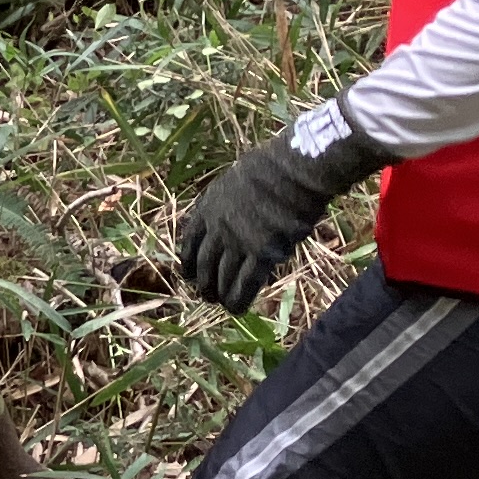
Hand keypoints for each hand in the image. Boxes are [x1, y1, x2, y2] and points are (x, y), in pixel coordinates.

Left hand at [178, 107, 386, 311]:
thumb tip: (235, 219)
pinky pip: (247, 282)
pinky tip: (237, 310)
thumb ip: (229, 204)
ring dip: (220, 293)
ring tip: (221, 304)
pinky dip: (240, 298)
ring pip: (223, 276)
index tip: (186, 274)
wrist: (292, 170)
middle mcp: (218, 228)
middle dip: (203, 283)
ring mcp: (238, 242)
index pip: (190, 241)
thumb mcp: (235, 181)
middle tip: (205, 296)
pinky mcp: (261, 253)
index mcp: (207, 208)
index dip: (187, 261)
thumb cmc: (272, 168)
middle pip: (205, 263)